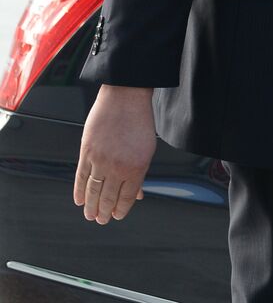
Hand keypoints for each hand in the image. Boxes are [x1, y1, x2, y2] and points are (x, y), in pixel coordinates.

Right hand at [73, 85, 155, 223]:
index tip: (117, 216)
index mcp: (137, 167)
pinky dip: (79, 191)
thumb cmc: (139, 121)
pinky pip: (81, 177)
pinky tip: (79, 200)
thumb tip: (139, 194)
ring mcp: (100, 160)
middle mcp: (118, 166)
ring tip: (90, 216)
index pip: (127, 196)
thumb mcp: (147, 149)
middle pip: (108, 197)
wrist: (125, 98)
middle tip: (102, 220)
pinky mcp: (86, 153)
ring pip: (93, 191)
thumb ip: (141, 173)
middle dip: (105, 212)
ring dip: (91, 206)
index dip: (122, 209)